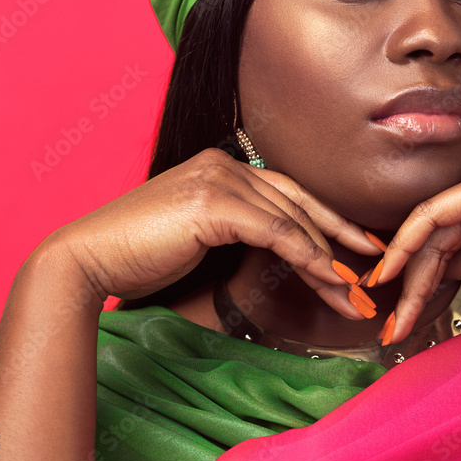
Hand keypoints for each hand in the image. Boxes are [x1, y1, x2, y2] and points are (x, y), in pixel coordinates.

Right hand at [44, 148, 381, 317]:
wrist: (89, 258)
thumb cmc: (138, 256)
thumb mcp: (199, 237)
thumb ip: (236, 231)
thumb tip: (278, 249)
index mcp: (222, 167)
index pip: (290, 195)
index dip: (329, 222)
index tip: (358, 248)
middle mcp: (226, 165)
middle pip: (300, 206)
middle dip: (340, 244)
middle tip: (371, 274)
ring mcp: (220, 179)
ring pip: (294, 221)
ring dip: (329, 262)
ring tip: (353, 295)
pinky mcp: (215, 202)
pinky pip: (277, 232)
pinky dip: (308, 257)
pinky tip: (329, 280)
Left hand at [372, 147, 460, 343]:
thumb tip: (434, 270)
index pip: (441, 225)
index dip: (416, 264)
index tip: (399, 301)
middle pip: (430, 228)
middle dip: (407, 278)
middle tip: (393, 320)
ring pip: (426, 228)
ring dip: (408, 278)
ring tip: (399, 318)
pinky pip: (431, 217)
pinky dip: (408, 249)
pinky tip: (395, 278)